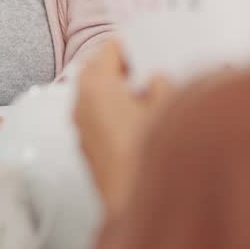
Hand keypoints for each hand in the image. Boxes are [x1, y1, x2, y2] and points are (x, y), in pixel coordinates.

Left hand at [73, 41, 173, 217]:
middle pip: (98, 71)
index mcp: (96, 84)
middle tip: (150, 70)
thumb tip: (155, 78)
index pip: (110, 48)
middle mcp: (81, 102)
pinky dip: (113, 113)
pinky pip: (97, 118)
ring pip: (96, 96)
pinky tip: (140, 123)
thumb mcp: (168, 108)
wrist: (134, 203)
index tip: (150, 47)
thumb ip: (161, 84)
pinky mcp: (86, 149)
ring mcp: (81, 127)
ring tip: (150, 98)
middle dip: (122, 68)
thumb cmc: (150, 151)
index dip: (133, 45)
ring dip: (118, 92)